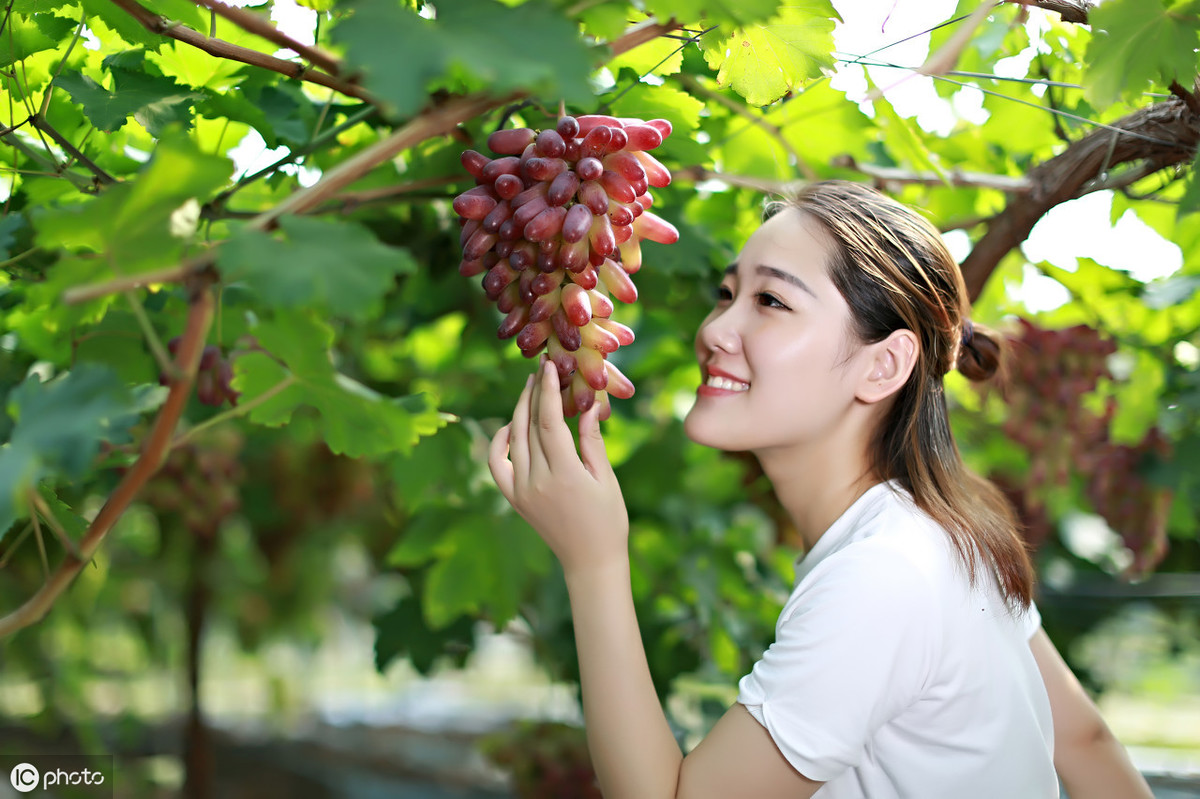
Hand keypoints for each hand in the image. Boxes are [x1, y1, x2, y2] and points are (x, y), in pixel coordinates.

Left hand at [488, 358, 629, 574]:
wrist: (590, 561)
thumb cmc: (608, 520)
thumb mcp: (606, 478)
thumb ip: (592, 441)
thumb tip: (588, 404)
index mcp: (565, 474)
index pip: (549, 421)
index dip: (547, 390)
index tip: (549, 367)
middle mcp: (537, 481)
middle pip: (528, 425)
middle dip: (533, 393)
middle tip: (539, 368)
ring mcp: (521, 491)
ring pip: (513, 439)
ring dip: (519, 410)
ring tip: (529, 388)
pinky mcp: (514, 499)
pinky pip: (497, 464)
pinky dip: (500, 441)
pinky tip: (511, 425)